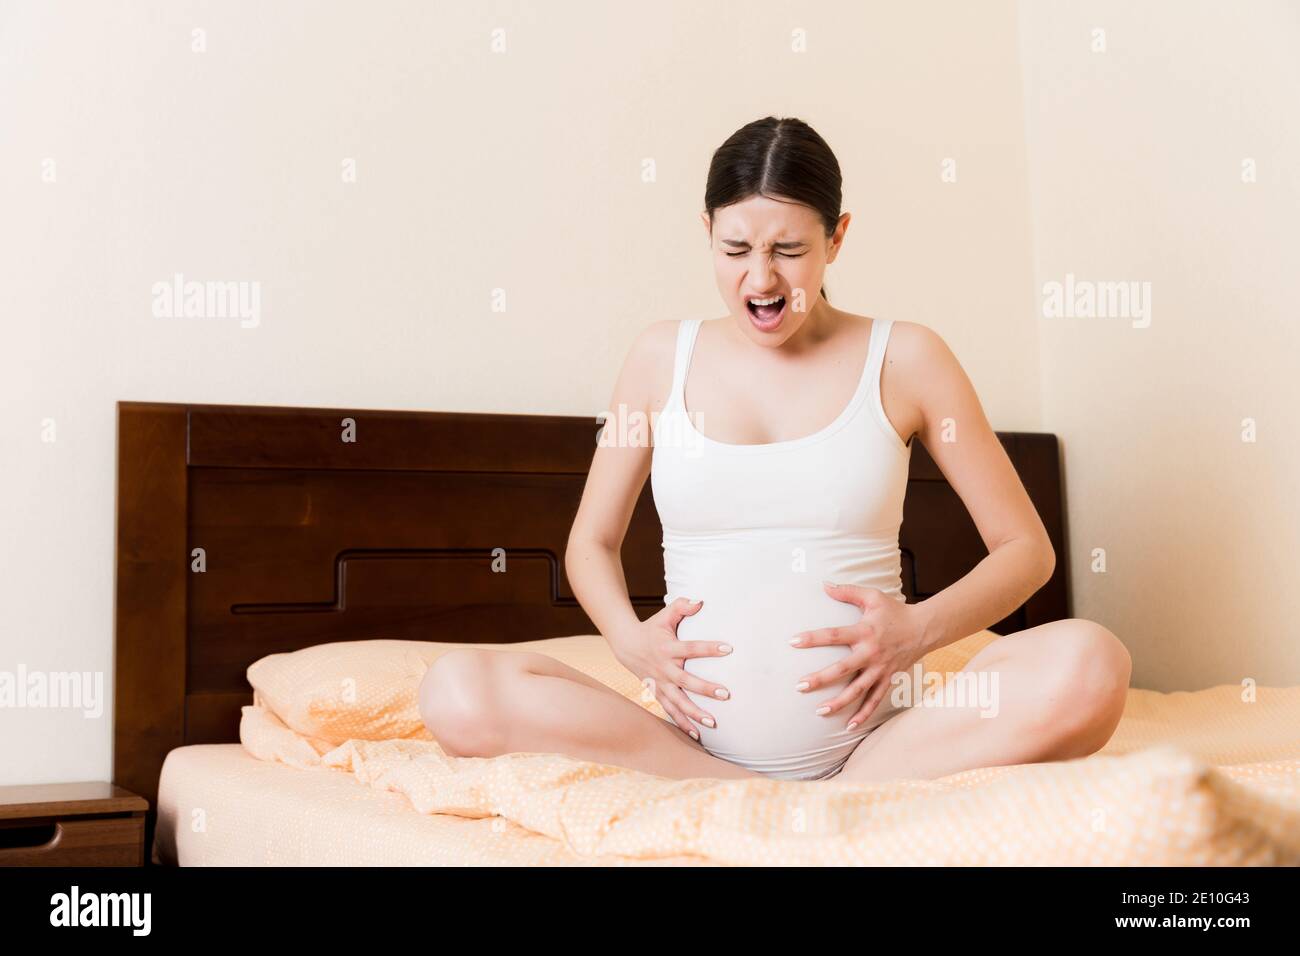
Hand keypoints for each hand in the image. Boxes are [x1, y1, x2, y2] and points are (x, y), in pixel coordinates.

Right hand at [606, 597, 733, 739]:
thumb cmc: (652, 629)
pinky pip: (671, 712)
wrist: (627, 646)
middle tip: (726, 694)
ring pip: (678, 703)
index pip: (691, 648)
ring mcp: (660, 685)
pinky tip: (698, 735)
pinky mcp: (658, 694)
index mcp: (667, 649)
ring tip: (713, 723)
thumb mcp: (665, 615)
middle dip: (705, 689)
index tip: (729, 648)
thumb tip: (700, 601)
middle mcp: (664, 670)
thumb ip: (681, 606)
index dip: (709, 648)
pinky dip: (683, 724)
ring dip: (694, 714)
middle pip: (686, 682)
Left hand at [791, 582, 927, 729]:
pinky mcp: (888, 680)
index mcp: (864, 632)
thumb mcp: (872, 597)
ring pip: (858, 690)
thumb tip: (824, 584)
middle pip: (842, 669)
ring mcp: (880, 669)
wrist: (925, 629)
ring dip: (839, 702)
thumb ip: (847, 591)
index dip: (813, 638)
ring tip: (819, 711)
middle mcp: (871, 653)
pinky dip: (864, 714)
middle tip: (800, 686)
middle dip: (820, 679)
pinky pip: (875, 700)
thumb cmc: (894, 611)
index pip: (834, 635)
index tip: (792, 642)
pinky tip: (849, 726)